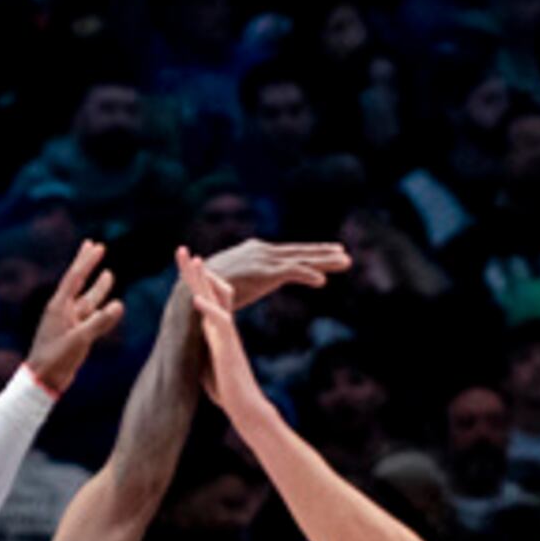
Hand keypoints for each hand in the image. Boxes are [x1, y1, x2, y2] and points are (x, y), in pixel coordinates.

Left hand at [23, 240, 122, 391]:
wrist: (44, 381)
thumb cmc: (56, 359)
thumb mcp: (78, 339)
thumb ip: (99, 322)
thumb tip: (119, 304)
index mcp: (59, 307)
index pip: (75, 277)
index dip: (86, 261)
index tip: (97, 245)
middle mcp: (64, 311)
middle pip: (79, 282)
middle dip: (88, 265)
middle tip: (96, 247)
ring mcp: (70, 323)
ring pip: (88, 301)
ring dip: (98, 288)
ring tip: (109, 275)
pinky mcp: (76, 336)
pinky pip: (92, 318)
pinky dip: (102, 310)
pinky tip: (110, 306)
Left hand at [185, 254, 260, 413]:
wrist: (246, 408)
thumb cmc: (228, 390)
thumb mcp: (209, 363)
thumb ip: (204, 347)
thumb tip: (191, 344)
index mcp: (216, 329)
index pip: (205, 297)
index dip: (195, 280)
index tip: (185, 261)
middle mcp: (222, 326)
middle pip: (209, 290)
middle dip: (193, 270)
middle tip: (182, 249)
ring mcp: (226, 335)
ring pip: (216, 300)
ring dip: (203, 281)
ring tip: (194, 260)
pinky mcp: (228, 348)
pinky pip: (220, 324)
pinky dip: (208, 310)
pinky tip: (197, 299)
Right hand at [199, 239, 350, 309]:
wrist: (193, 288)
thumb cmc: (211, 288)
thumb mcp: (237, 280)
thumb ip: (251, 278)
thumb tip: (255, 281)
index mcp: (258, 253)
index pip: (291, 253)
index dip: (312, 253)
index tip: (330, 254)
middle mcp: (263, 252)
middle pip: (300, 253)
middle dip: (325, 254)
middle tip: (346, 255)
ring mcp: (264, 260)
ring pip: (301, 259)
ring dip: (324, 261)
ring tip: (345, 262)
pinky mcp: (262, 272)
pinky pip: (291, 272)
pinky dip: (307, 275)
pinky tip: (321, 282)